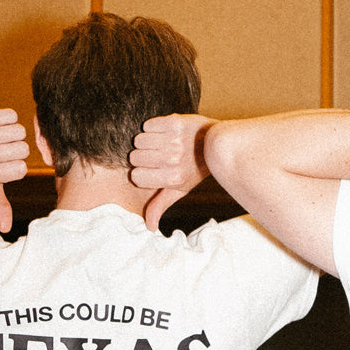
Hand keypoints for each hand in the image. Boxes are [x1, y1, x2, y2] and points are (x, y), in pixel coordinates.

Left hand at [0, 108, 28, 233]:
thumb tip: (6, 229)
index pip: (21, 169)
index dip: (17, 164)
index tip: (4, 162)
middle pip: (22, 149)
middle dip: (16, 147)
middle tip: (1, 147)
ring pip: (18, 131)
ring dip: (13, 132)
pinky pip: (11, 116)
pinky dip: (7, 118)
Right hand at [131, 114, 215, 229]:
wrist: (215, 144)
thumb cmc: (194, 169)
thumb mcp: (179, 189)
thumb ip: (160, 205)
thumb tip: (150, 227)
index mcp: (173, 178)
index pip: (136, 177)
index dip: (141, 173)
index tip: (152, 171)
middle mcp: (173, 160)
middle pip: (134, 158)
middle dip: (143, 157)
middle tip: (158, 156)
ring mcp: (174, 140)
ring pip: (138, 140)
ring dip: (146, 141)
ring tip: (162, 144)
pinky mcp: (174, 122)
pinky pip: (147, 125)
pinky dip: (153, 128)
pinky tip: (165, 133)